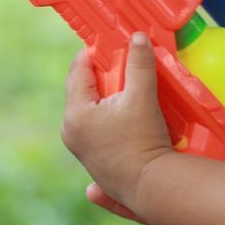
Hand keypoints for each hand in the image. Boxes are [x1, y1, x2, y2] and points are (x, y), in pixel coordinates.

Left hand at [62, 32, 173, 209]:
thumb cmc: (143, 142)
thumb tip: (137, 37)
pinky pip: (97, 130)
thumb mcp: (142, 97)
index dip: (92, 54)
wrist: (152, 187)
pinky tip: (128, 119)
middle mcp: (71, 132)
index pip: (77, 72)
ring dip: (106, 99)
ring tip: (128, 92)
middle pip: (83, 92)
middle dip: (102, 77)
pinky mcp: (94, 161)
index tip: (107, 44)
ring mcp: (81, 149)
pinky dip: (109, 119)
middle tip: (121, 65)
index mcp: (76, 114)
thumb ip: (140, 64)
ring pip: (90, 112)